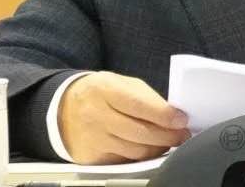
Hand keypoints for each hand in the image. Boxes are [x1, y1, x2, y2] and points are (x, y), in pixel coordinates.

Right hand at [57, 71, 190, 163]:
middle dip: (167, 136)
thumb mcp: (120, 83)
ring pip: (135, 151)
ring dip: (157, 148)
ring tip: (168, 142)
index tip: (181, 119)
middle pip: (140, 133)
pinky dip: (140, 157)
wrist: (63, 109)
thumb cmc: (99, 93)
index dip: (164, 114)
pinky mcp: (92, 158)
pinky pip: (124, 161)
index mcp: (106, 90)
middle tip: (182, 135)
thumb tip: (172, 114)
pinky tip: (149, 149)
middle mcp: (97, 115)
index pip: (139, 105)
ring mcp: (93, 139)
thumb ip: (145, 97)